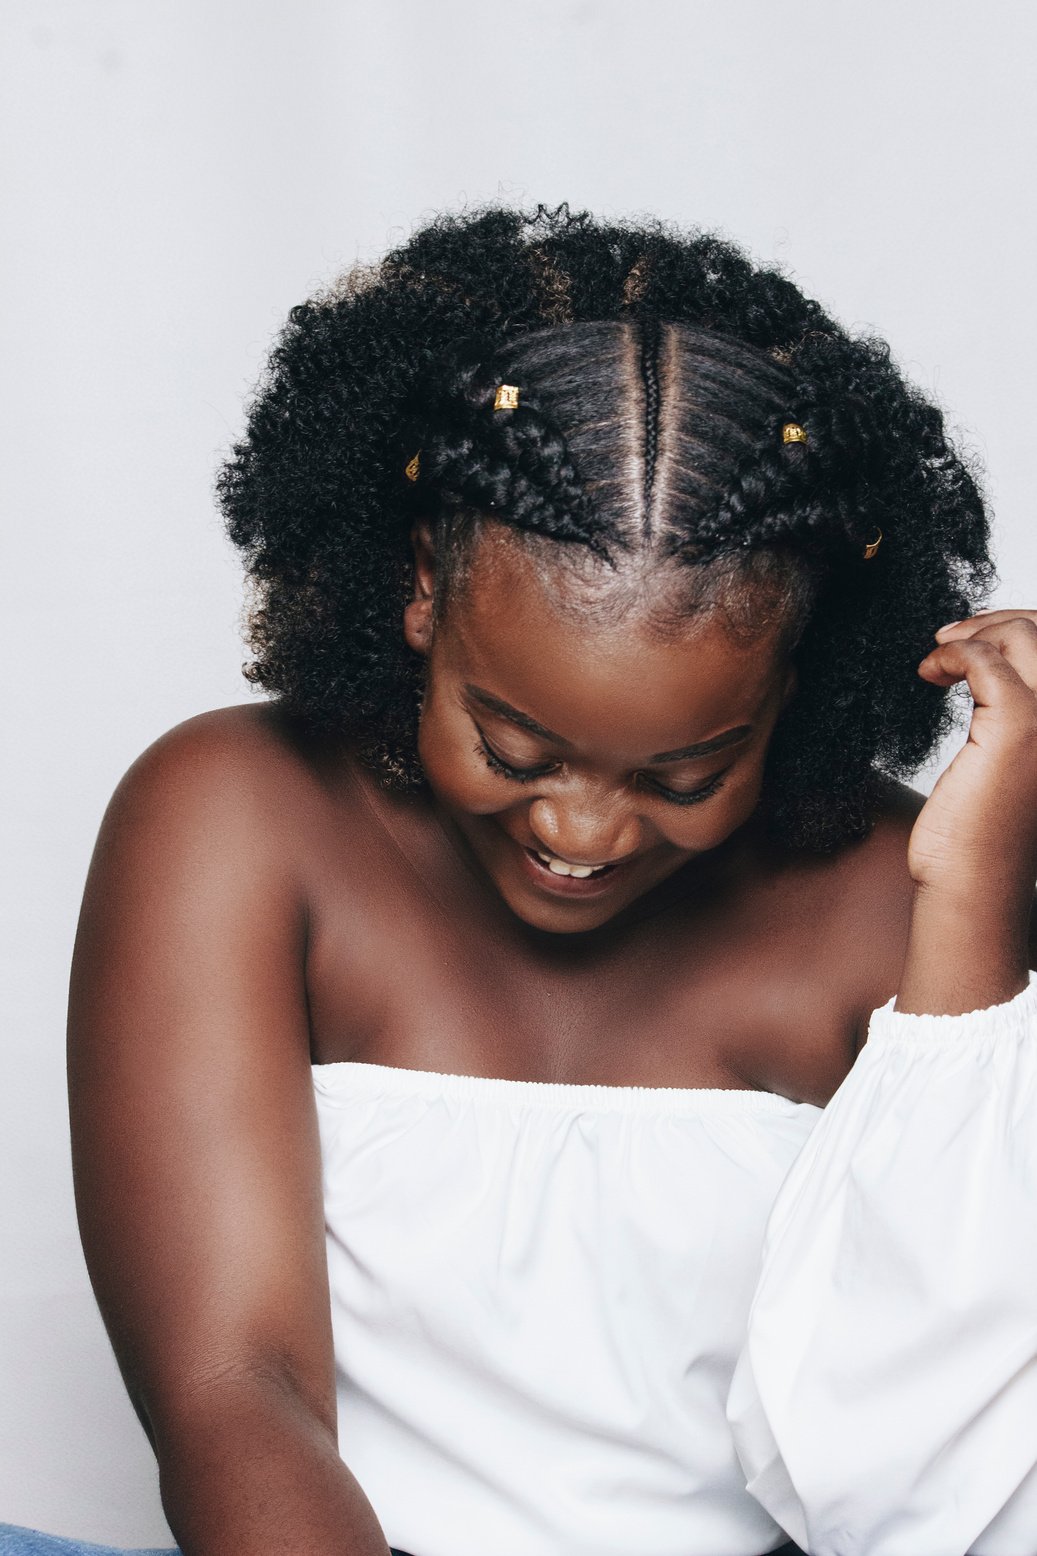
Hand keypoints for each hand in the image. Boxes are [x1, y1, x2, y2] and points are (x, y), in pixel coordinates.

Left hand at [893, 610, 1036, 1014]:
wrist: (975, 886)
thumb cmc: (984, 836)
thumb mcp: (1007, 762)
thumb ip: (1012, 714)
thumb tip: (990, 666)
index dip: (1019, 628)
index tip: (971, 637)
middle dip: (996, 621)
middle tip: (947, 637)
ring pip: (1022, 637)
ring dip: (974, 632)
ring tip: (937, 656)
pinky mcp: (1018, 727)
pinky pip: (985, 660)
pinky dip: (953, 653)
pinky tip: (929, 673)